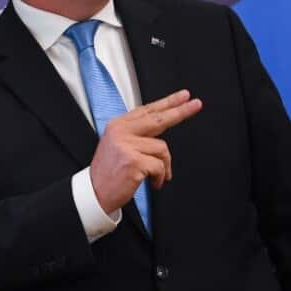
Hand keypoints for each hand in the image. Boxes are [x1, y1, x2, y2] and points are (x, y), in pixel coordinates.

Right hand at [89, 90, 202, 213]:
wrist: (95, 193)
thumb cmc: (108, 173)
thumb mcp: (118, 146)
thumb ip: (136, 133)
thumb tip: (160, 124)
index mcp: (118, 126)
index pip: (147, 110)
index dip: (167, 102)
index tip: (183, 97)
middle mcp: (121, 132)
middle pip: (158, 118)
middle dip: (180, 112)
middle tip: (195, 105)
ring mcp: (126, 145)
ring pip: (162, 148)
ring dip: (164, 166)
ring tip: (157, 175)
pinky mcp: (133, 161)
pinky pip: (160, 166)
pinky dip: (160, 177)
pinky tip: (153, 182)